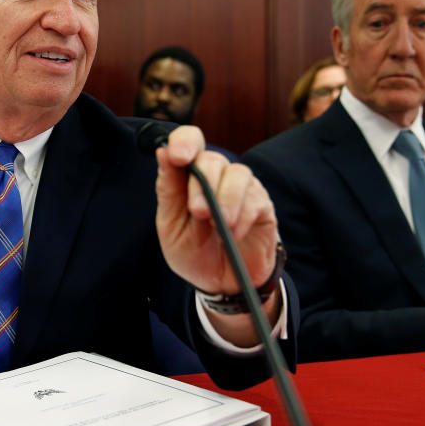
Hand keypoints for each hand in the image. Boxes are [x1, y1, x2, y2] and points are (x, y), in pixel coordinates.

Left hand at [154, 126, 278, 296]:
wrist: (221, 284)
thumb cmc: (194, 252)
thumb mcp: (171, 226)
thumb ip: (168, 190)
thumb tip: (162, 152)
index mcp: (189, 177)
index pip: (189, 141)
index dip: (184, 141)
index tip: (178, 157)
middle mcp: (217, 176)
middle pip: (213, 159)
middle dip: (204, 184)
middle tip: (198, 213)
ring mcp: (242, 189)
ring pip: (238, 175)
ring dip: (226, 200)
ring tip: (219, 227)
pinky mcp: (262, 206)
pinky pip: (256, 200)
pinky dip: (242, 218)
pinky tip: (232, 236)